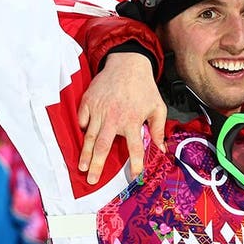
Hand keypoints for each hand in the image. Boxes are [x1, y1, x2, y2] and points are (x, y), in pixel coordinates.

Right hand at [78, 52, 166, 183]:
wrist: (127, 63)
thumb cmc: (144, 87)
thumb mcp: (158, 107)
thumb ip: (159, 129)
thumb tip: (161, 149)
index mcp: (132, 120)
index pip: (134, 148)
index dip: (135, 163)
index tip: (134, 175)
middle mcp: (114, 118)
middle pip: (103, 147)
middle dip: (97, 165)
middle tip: (92, 180)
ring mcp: (99, 110)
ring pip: (90, 137)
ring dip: (85, 154)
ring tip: (81, 167)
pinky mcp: (88, 102)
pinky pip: (82, 120)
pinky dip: (82, 130)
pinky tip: (83, 139)